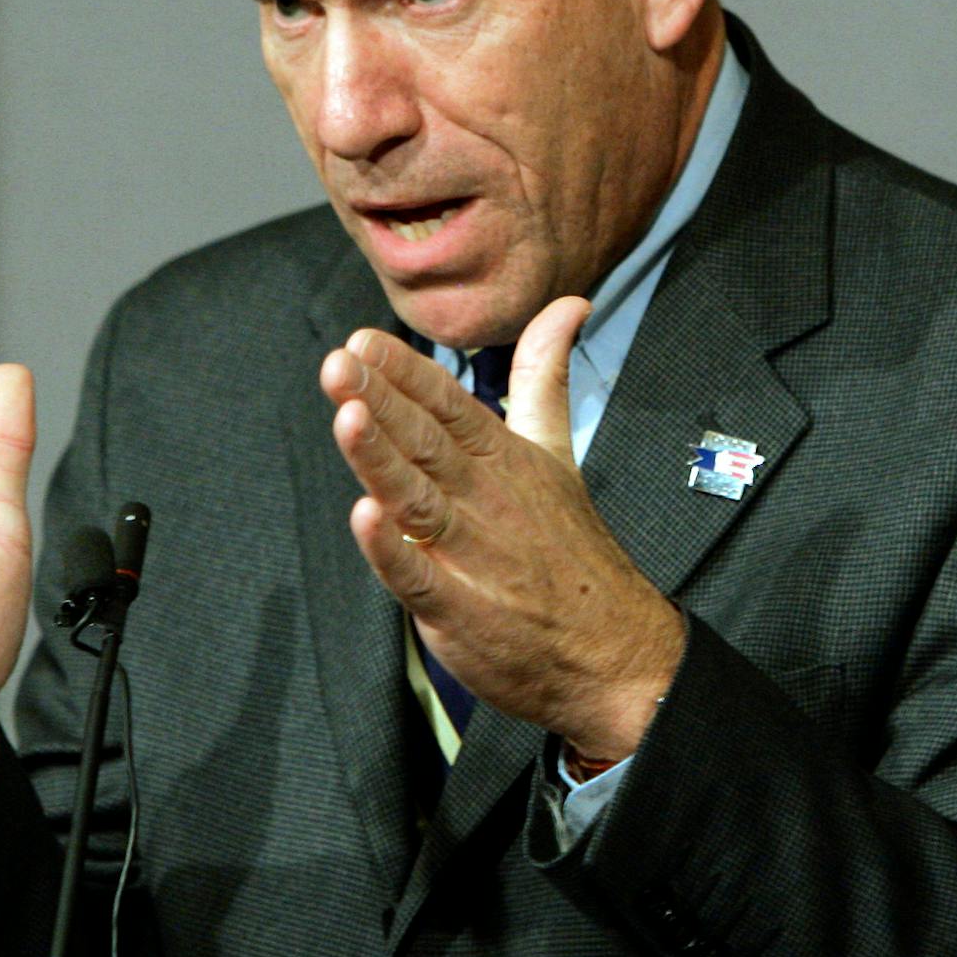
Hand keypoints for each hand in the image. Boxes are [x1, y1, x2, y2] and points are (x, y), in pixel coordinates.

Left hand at [319, 297, 683, 760]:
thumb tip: (569, 304)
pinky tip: (364, 517)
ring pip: (419, 500)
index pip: (450, 405)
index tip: (362, 341)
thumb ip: (544, 377)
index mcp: (506, 458)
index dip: (406, 373)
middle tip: (340, 362)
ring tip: (348, 416)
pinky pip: (421, 577)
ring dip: (381, 460)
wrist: (616, 652)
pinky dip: (392, 551)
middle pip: (427, 444)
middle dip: (381, 401)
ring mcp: (476, 556)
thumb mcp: (558, 450)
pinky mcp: (463, 611)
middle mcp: (489, 500)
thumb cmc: (572, 547)